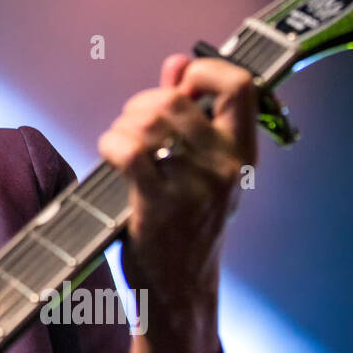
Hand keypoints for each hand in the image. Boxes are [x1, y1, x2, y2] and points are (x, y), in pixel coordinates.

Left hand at [96, 54, 257, 352]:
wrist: (181, 290)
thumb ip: (191, 112)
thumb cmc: (187, 224)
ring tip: (123, 147)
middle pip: (174, 98)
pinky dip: (109, 143)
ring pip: (147, 119)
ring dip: (122, 125)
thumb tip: (177, 62)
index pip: (241, 85)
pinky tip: (110, 156)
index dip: (205, 71)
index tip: (182, 85)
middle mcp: (225, 167)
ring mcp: (194, 187)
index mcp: (242, 153)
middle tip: (133, 126)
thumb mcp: (202, 168)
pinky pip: (127, 149)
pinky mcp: (160, 205)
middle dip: (142, 103)